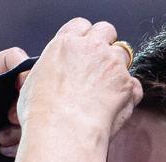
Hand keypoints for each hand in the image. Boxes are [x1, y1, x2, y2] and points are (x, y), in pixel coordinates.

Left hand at [0, 46, 32, 161]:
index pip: (6, 63)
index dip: (18, 66)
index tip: (22, 81)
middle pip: (27, 84)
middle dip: (25, 98)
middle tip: (12, 117)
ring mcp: (10, 122)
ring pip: (33, 112)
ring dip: (20, 125)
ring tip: (0, 140)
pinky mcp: (19, 144)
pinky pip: (33, 137)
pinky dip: (20, 144)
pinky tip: (2, 152)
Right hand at [17, 17, 140, 143]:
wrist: (63, 132)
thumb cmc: (42, 113)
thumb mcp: (31, 83)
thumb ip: (42, 69)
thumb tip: (33, 65)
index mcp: (65, 44)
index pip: (80, 25)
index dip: (83, 36)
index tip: (81, 48)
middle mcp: (92, 49)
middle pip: (106, 30)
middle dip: (104, 43)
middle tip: (97, 64)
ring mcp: (113, 65)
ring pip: (123, 54)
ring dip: (117, 67)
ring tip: (105, 88)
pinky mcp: (128, 86)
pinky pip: (135, 84)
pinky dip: (128, 94)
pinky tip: (114, 106)